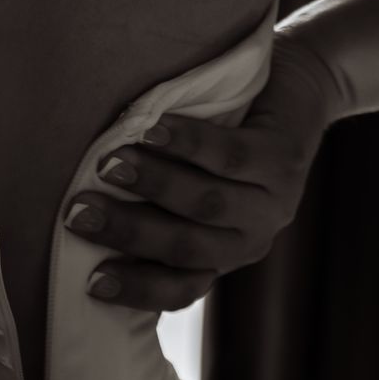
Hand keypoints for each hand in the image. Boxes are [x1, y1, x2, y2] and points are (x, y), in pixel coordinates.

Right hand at [62, 34, 347, 311]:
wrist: (299, 90)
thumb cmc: (228, 139)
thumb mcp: (196, 186)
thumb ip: (160, 211)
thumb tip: (87, 219)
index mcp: (223, 257)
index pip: (180, 289)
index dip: (136, 289)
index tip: (91, 282)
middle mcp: (250, 240)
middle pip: (184, 246)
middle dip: (127, 231)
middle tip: (79, 213)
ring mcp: (272, 201)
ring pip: (205, 202)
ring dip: (153, 184)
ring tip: (109, 164)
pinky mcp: (283, 157)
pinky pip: (228, 155)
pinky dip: (186, 144)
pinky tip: (151, 132)